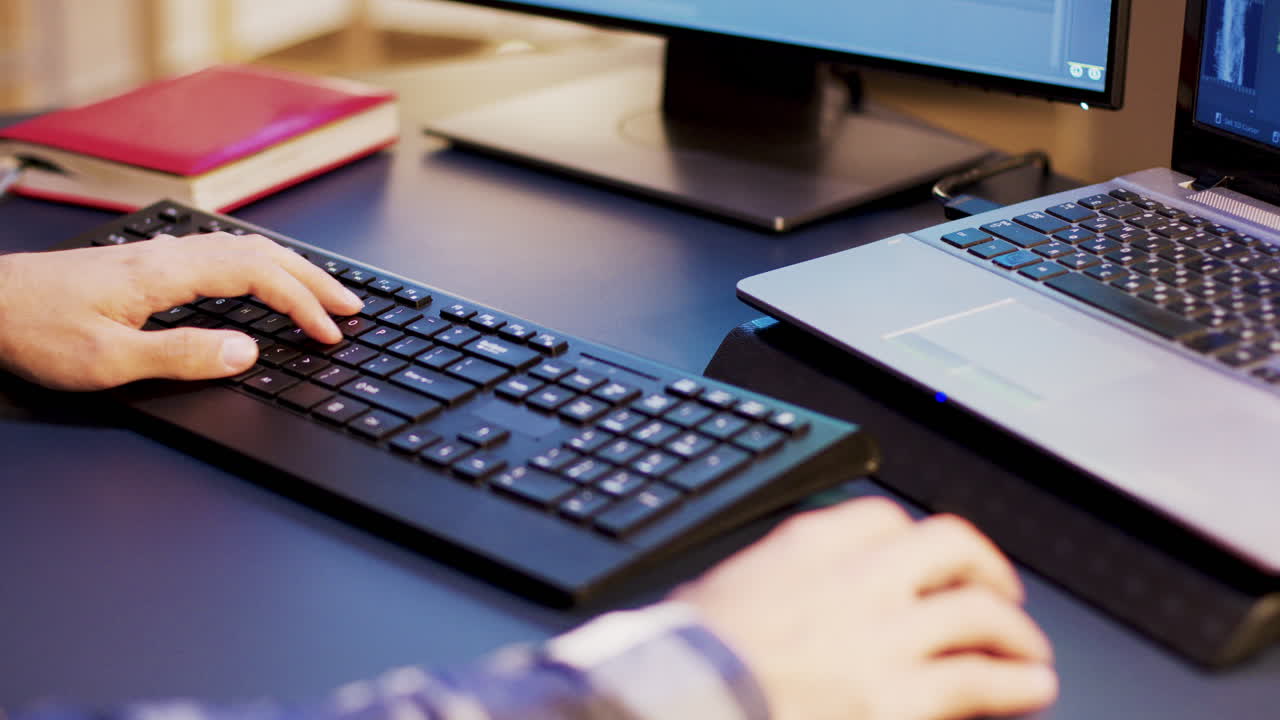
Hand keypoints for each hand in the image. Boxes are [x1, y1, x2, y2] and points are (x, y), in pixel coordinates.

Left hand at [0, 233, 362, 389]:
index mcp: (167, 273)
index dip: (303, 304)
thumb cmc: (33, 330)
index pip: (258, 276)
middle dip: (314, 278)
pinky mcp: (145, 265)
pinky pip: (223, 254)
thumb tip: (248, 352)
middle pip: (262, 253)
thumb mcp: (107, 361)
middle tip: (353, 306)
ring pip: (244, 248)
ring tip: (323, 291)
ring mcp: (157, 256)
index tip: (330, 333)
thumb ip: (181, 356)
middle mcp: (169, 255)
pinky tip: (262, 280)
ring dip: (292, 268)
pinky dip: (262, 266)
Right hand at [671, 498, 1055, 719]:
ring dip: (1015, 631)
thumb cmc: (690, 654)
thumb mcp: (731, 585)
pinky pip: (980, 681)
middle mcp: (857, 579)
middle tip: (998, 589)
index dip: (918, 541)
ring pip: (979, 612)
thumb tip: (806, 587)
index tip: (929, 560)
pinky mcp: (898, 698)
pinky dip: (1017, 682)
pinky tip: (1032, 686)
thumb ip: (782, 574)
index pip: (885, 518)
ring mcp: (882, 637)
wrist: (682, 695)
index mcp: (809, 545)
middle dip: (985, 566)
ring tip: (1027, 650)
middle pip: (949, 547)